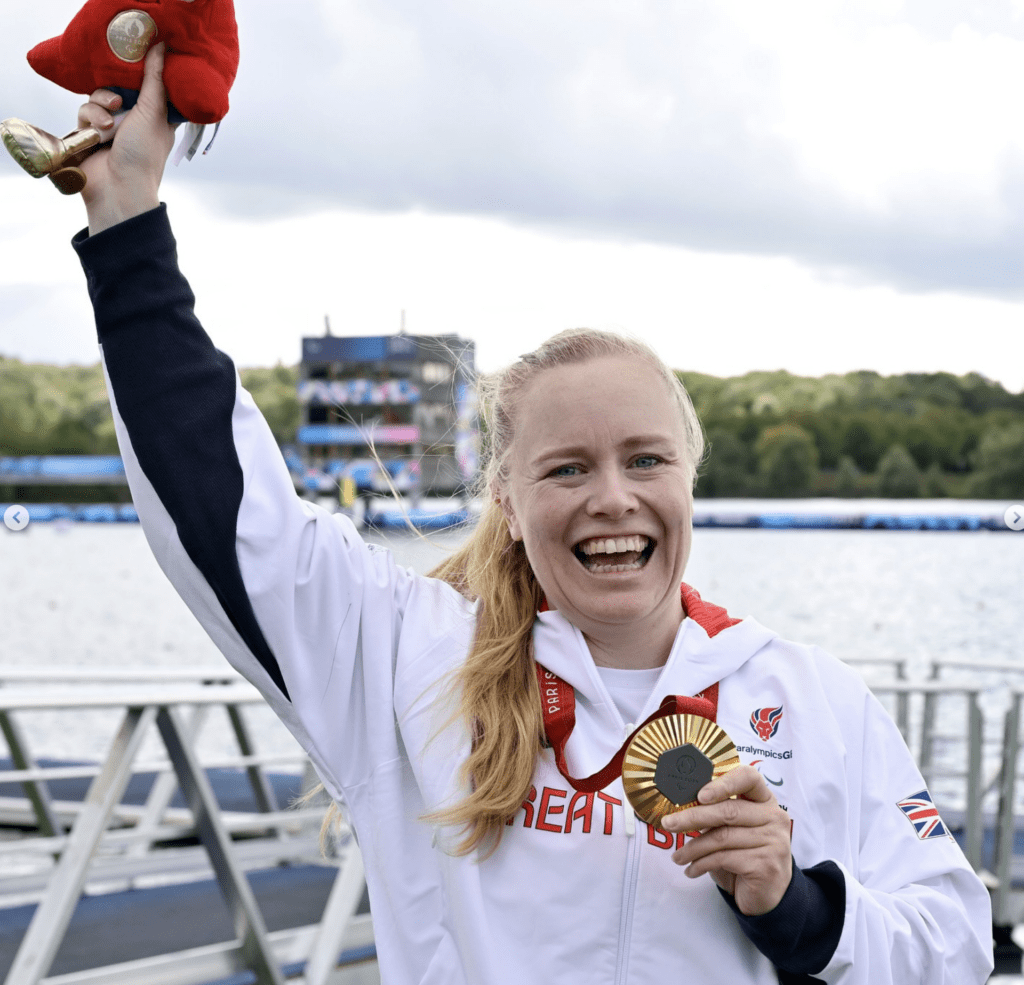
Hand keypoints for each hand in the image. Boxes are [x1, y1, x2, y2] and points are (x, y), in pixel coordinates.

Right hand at [76, 43, 176, 233]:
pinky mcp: (90, 133)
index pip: (153, 88)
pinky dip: (90, 118)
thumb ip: (155, 79)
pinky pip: (84, 111)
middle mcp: (136, 121)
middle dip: (116, 89)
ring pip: (99, 96)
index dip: (146, 75)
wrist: (118, 188)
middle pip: (121, 87)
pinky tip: (98, 132)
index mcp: (158, 118)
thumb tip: (162, 46)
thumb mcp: (153, 112)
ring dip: (101, 105)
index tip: (141, 62)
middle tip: (120, 99)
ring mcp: (112, 127)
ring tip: (110, 123)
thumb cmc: (143, 155)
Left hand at [663, 765, 792, 915]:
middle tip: (668, 823)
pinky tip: (691, 870)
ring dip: (692, 847)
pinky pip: (724, 858)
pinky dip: (701, 864)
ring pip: (722, 837)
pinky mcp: (766, 865)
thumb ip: (716, 813)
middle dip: (692, 817)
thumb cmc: (744, 854)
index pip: (749, 777)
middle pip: (728, 810)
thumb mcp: (733, 829)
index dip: (724, 783)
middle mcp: (774, 817)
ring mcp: (774, 841)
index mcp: (764, 800)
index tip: (699, 794)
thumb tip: (680, 805)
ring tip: (677, 857)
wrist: (767, 894)